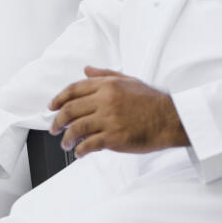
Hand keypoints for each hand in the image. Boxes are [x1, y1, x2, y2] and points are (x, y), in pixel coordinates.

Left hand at [48, 66, 188, 156]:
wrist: (170, 119)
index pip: (74, 90)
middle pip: (70, 110)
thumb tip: (87, 69)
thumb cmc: (151, 101)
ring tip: (65, 143)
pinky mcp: (114, 138)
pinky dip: (80, 150)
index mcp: (107, 86)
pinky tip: (79, 153)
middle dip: (57, 120)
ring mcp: (109, 120)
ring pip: (76, 128)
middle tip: (53, 128)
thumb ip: (105, 75)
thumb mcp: (128, 80)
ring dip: (66, 137)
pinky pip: (89, 145)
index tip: (51, 107)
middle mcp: (105, 101)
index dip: (58, 99)